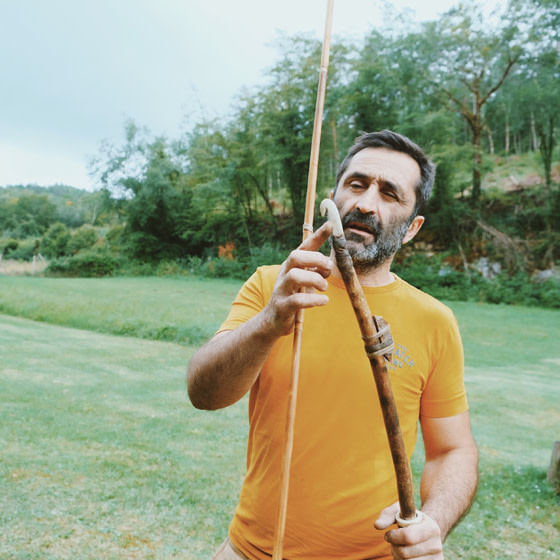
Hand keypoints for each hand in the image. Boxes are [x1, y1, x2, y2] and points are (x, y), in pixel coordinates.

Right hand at [262, 221, 332, 336]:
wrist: (272, 320)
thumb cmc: (293, 297)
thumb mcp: (305, 281)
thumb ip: (317, 270)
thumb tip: (329, 263)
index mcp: (291, 265)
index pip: (304, 246)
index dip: (318, 235)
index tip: (331, 225)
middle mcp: (284, 273)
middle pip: (295, 256)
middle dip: (315, 259)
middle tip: (328, 268)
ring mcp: (281, 289)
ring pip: (295, 276)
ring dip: (315, 280)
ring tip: (324, 287)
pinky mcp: (282, 306)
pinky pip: (298, 300)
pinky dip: (314, 300)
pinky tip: (323, 301)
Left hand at [375, 502, 443, 558]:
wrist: (428, 533)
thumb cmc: (410, 520)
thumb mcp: (401, 512)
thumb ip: (388, 515)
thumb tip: (377, 525)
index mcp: (432, 528)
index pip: (408, 537)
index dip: (393, 536)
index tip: (388, 533)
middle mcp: (436, 545)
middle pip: (404, 553)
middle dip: (394, 546)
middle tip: (394, 540)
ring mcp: (436, 559)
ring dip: (398, 555)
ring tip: (401, 547)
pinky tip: (406, 555)